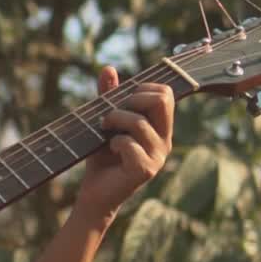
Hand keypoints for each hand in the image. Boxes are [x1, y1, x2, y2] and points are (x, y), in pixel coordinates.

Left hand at [75, 66, 174, 223]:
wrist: (95, 193)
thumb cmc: (102, 157)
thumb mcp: (105, 123)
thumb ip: (108, 96)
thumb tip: (108, 68)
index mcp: (161, 127)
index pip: (165, 93)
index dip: (141, 89)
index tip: (120, 100)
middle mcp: (165, 140)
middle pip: (161, 100)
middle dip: (131, 100)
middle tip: (111, 113)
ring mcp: (158, 156)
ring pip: (139, 122)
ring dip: (114, 120)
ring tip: (103, 129)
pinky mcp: (145, 170)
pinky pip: (129, 144)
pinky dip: (113, 143)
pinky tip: (109, 150)